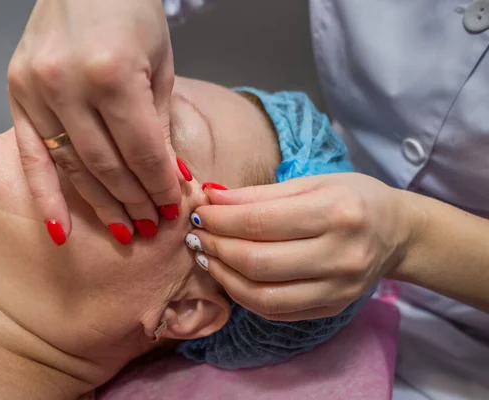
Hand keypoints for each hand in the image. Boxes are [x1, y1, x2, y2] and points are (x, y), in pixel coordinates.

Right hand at [7, 0, 180, 244]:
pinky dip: (44, 196)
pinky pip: (29, 156)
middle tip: (152, 225)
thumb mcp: (159, 66)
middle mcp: (67, 85)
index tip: (173, 207)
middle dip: (134, 201)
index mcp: (112, 74)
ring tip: (123, 230)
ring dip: (100, 204)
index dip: (160, 185)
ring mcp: (35, 90)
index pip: (142, 151)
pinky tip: (59, 230)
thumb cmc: (131, 12)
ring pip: (72, 167)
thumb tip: (169, 177)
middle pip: (107, 165)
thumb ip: (160, 126)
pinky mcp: (15, 93)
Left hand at [186, 174, 416, 320]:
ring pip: (261, 295)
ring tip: (206, 256)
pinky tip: (229, 275)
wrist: (397, 234)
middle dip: (216, 247)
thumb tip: (212, 199)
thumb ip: (261, 194)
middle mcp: (340, 256)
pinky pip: (274, 311)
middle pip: (257, 262)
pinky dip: (243, 295)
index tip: (200, 212)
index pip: (260, 223)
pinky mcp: (330, 309)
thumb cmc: (353, 198)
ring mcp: (337, 290)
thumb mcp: (312, 182)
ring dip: (223, 276)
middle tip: (197, 234)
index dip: (220, 220)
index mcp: (337, 213)